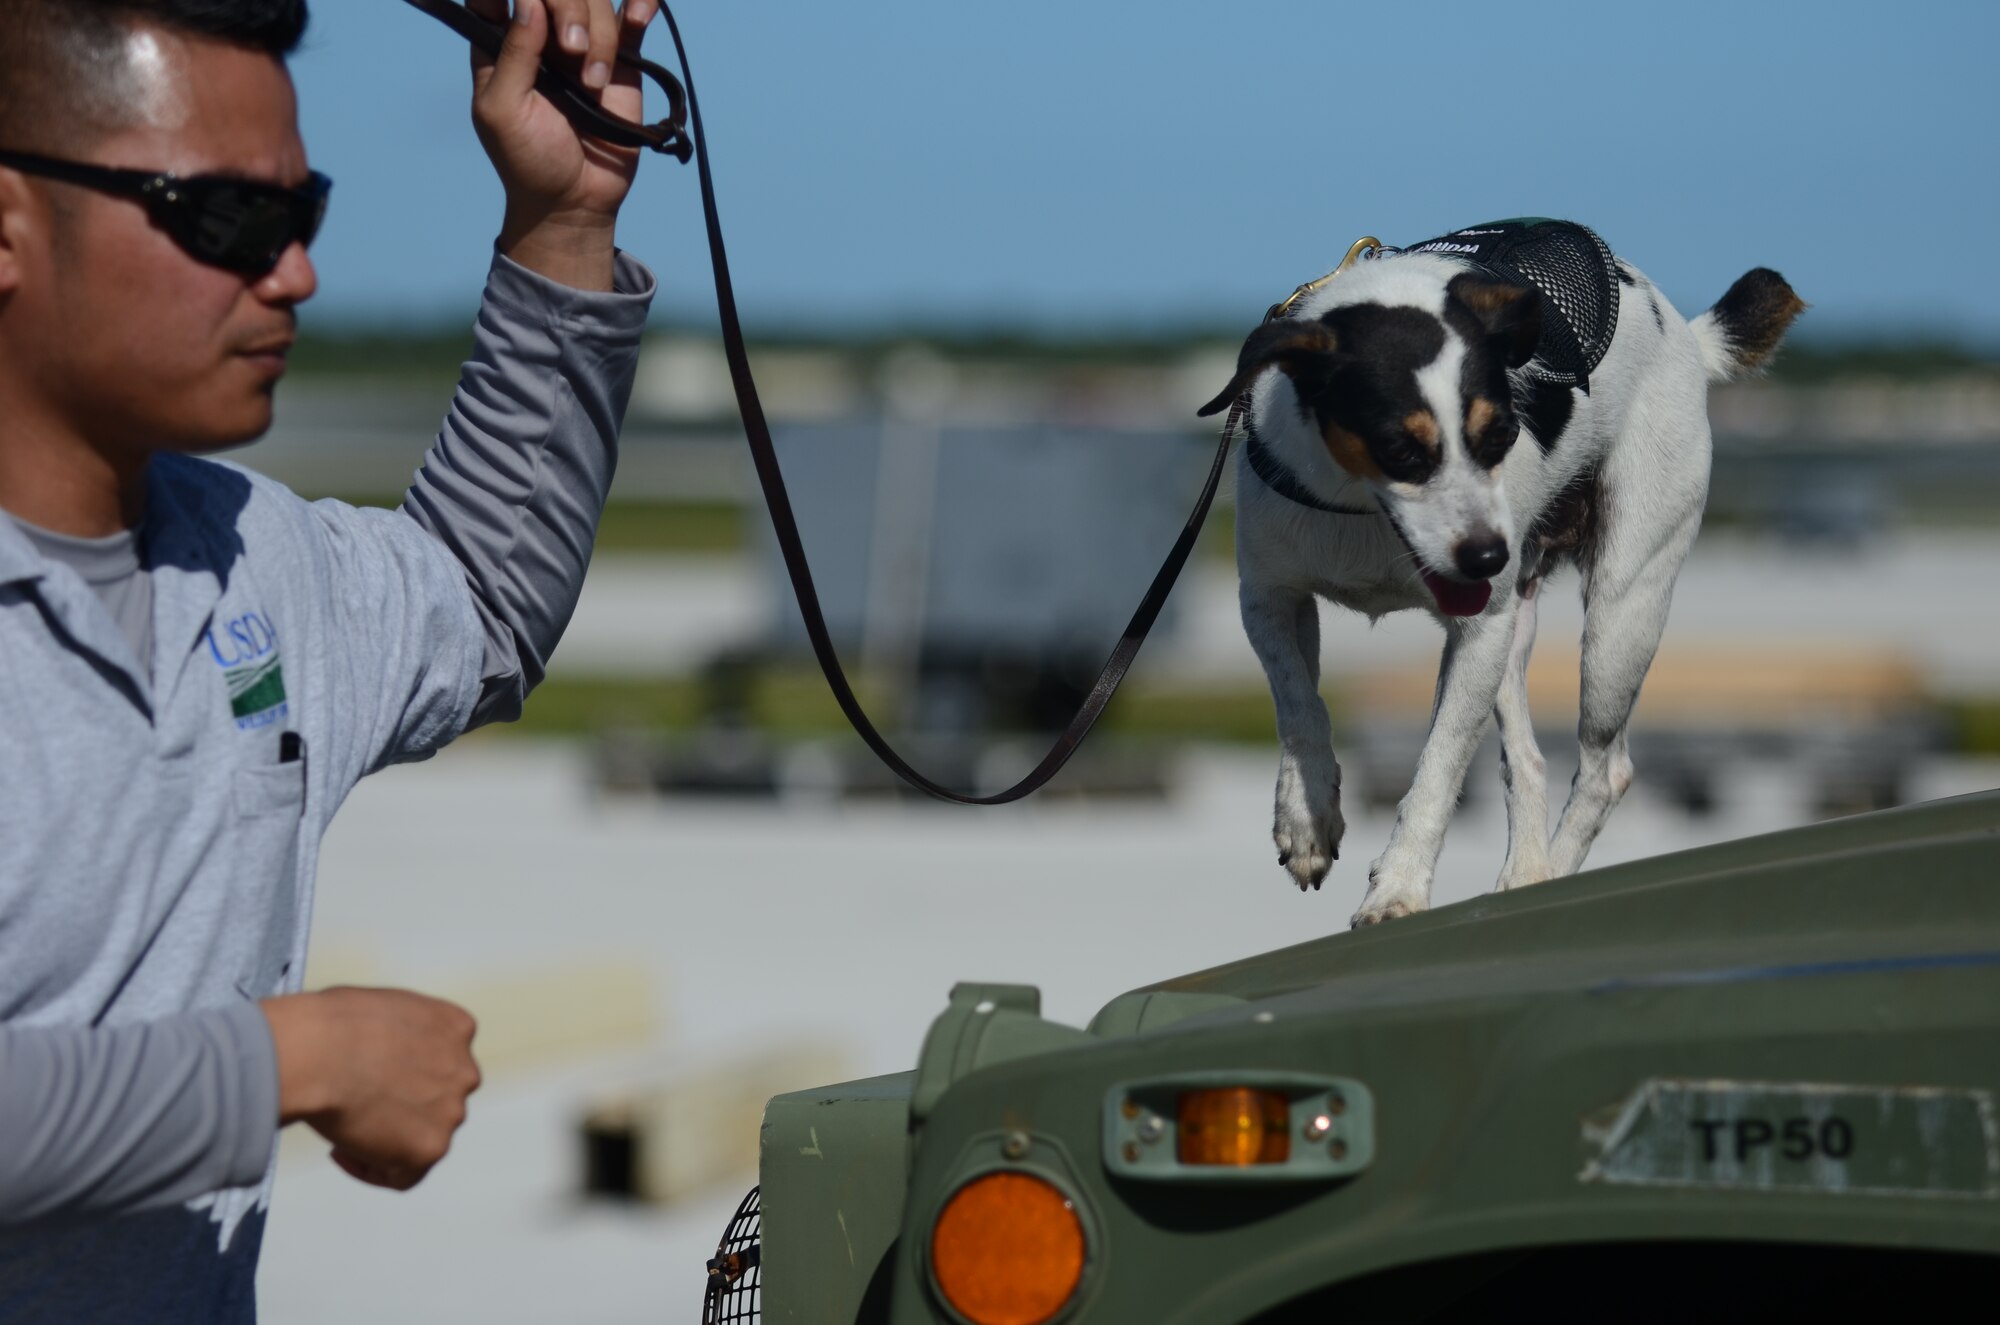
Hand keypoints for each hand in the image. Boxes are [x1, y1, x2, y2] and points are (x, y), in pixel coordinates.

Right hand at [262, 987, 482, 1191]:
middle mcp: (465, 1070)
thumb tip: (376, 1053)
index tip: (369, 1078)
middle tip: (358, 1109)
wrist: (320, 1053)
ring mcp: (452, 1111)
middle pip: (437, 1101)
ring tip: (342, 1129)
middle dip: (401, 1108)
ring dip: (387, 1140)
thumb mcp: (380, 1010)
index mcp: (456, 1027)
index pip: (442, 1060)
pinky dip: (372, 1171)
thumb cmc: (329, 1025)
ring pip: (422, 1139)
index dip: (403, 1073)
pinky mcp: (431, 1148)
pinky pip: (403, 1176)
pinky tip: (340, 1152)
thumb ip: (396, 1035)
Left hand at [467, 0, 658, 289]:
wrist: (575, 199)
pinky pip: (632, 16)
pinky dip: (641, 4)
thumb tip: (529, 2)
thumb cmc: (527, 160)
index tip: (532, 6)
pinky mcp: (621, 60)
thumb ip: (512, 54)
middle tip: (573, 49)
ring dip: (601, 36)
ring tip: (595, 85)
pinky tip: (640, 11)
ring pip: (597, 2)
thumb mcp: (502, 109)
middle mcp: (542, 32)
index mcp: (501, 40)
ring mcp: (583, 43)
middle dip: (569, 7)